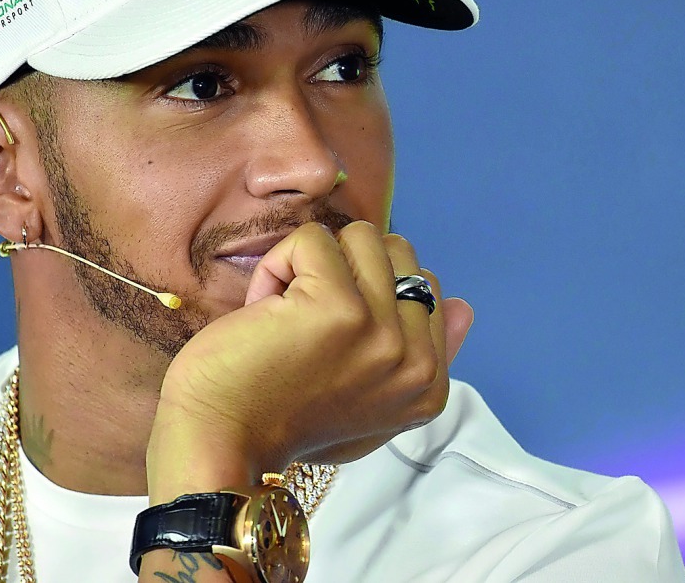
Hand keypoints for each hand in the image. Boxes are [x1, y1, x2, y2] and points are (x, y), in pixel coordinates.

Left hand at [145, 221, 472, 503]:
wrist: (219, 447)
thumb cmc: (282, 424)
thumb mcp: (370, 406)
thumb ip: (421, 360)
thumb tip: (464, 306)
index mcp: (430, 385)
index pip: (426, 288)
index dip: (370, 293)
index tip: (333, 344)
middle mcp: (416, 362)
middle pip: (400, 253)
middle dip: (348, 270)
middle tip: (307, 324)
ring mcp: (382, 333)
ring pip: (362, 236)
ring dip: (313, 264)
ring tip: (286, 314)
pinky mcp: (339, 307)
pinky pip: (315, 239)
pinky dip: (280, 263)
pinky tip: (264, 310)